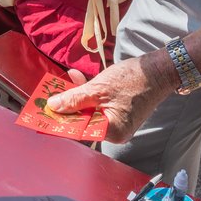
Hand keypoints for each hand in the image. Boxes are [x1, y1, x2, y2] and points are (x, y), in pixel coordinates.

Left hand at [44, 50, 178, 142]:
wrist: (159, 70)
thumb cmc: (133, 80)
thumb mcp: (99, 88)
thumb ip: (75, 98)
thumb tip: (54, 107)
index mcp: (112, 131)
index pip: (79, 130)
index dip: (59, 123)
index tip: (42, 118)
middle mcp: (114, 131)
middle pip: (82, 121)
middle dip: (65, 108)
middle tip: (46, 99)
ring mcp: (116, 121)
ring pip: (88, 111)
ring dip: (75, 96)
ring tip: (61, 83)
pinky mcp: (117, 111)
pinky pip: (96, 104)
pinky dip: (87, 93)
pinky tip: (77, 77)